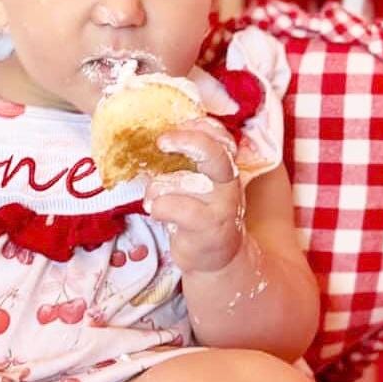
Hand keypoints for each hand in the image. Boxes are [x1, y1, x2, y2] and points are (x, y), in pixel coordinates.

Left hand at [143, 116, 245, 276]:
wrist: (216, 257)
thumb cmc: (199, 213)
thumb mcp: (198, 182)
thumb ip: (187, 159)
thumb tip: (159, 131)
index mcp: (225, 167)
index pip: (221, 137)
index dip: (200, 125)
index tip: (178, 123)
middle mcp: (227, 183)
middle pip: (215, 152)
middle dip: (188, 141)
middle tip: (163, 141)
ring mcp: (220, 206)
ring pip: (180, 181)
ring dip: (157, 188)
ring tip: (155, 199)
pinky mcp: (207, 228)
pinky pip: (172, 206)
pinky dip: (157, 206)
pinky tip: (156, 211)